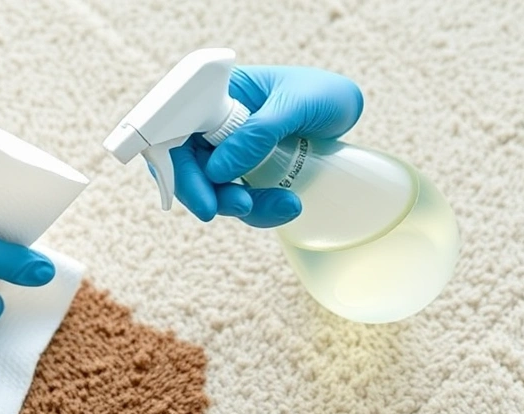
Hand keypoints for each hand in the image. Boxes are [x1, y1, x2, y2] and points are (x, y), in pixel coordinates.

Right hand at [170, 66, 363, 226]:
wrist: (346, 109)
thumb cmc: (321, 93)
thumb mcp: (296, 105)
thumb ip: (258, 133)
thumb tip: (217, 169)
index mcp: (214, 95)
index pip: (177, 131)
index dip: (178, 165)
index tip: (201, 196)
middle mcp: (212, 124)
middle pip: (188, 166)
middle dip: (208, 194)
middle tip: (238, 208)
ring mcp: (227, 150)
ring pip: (213, 189)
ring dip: (239, 206)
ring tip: (285, 205)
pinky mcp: (244, 173)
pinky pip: (238, 198)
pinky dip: (259, 209)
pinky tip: (289, 204)